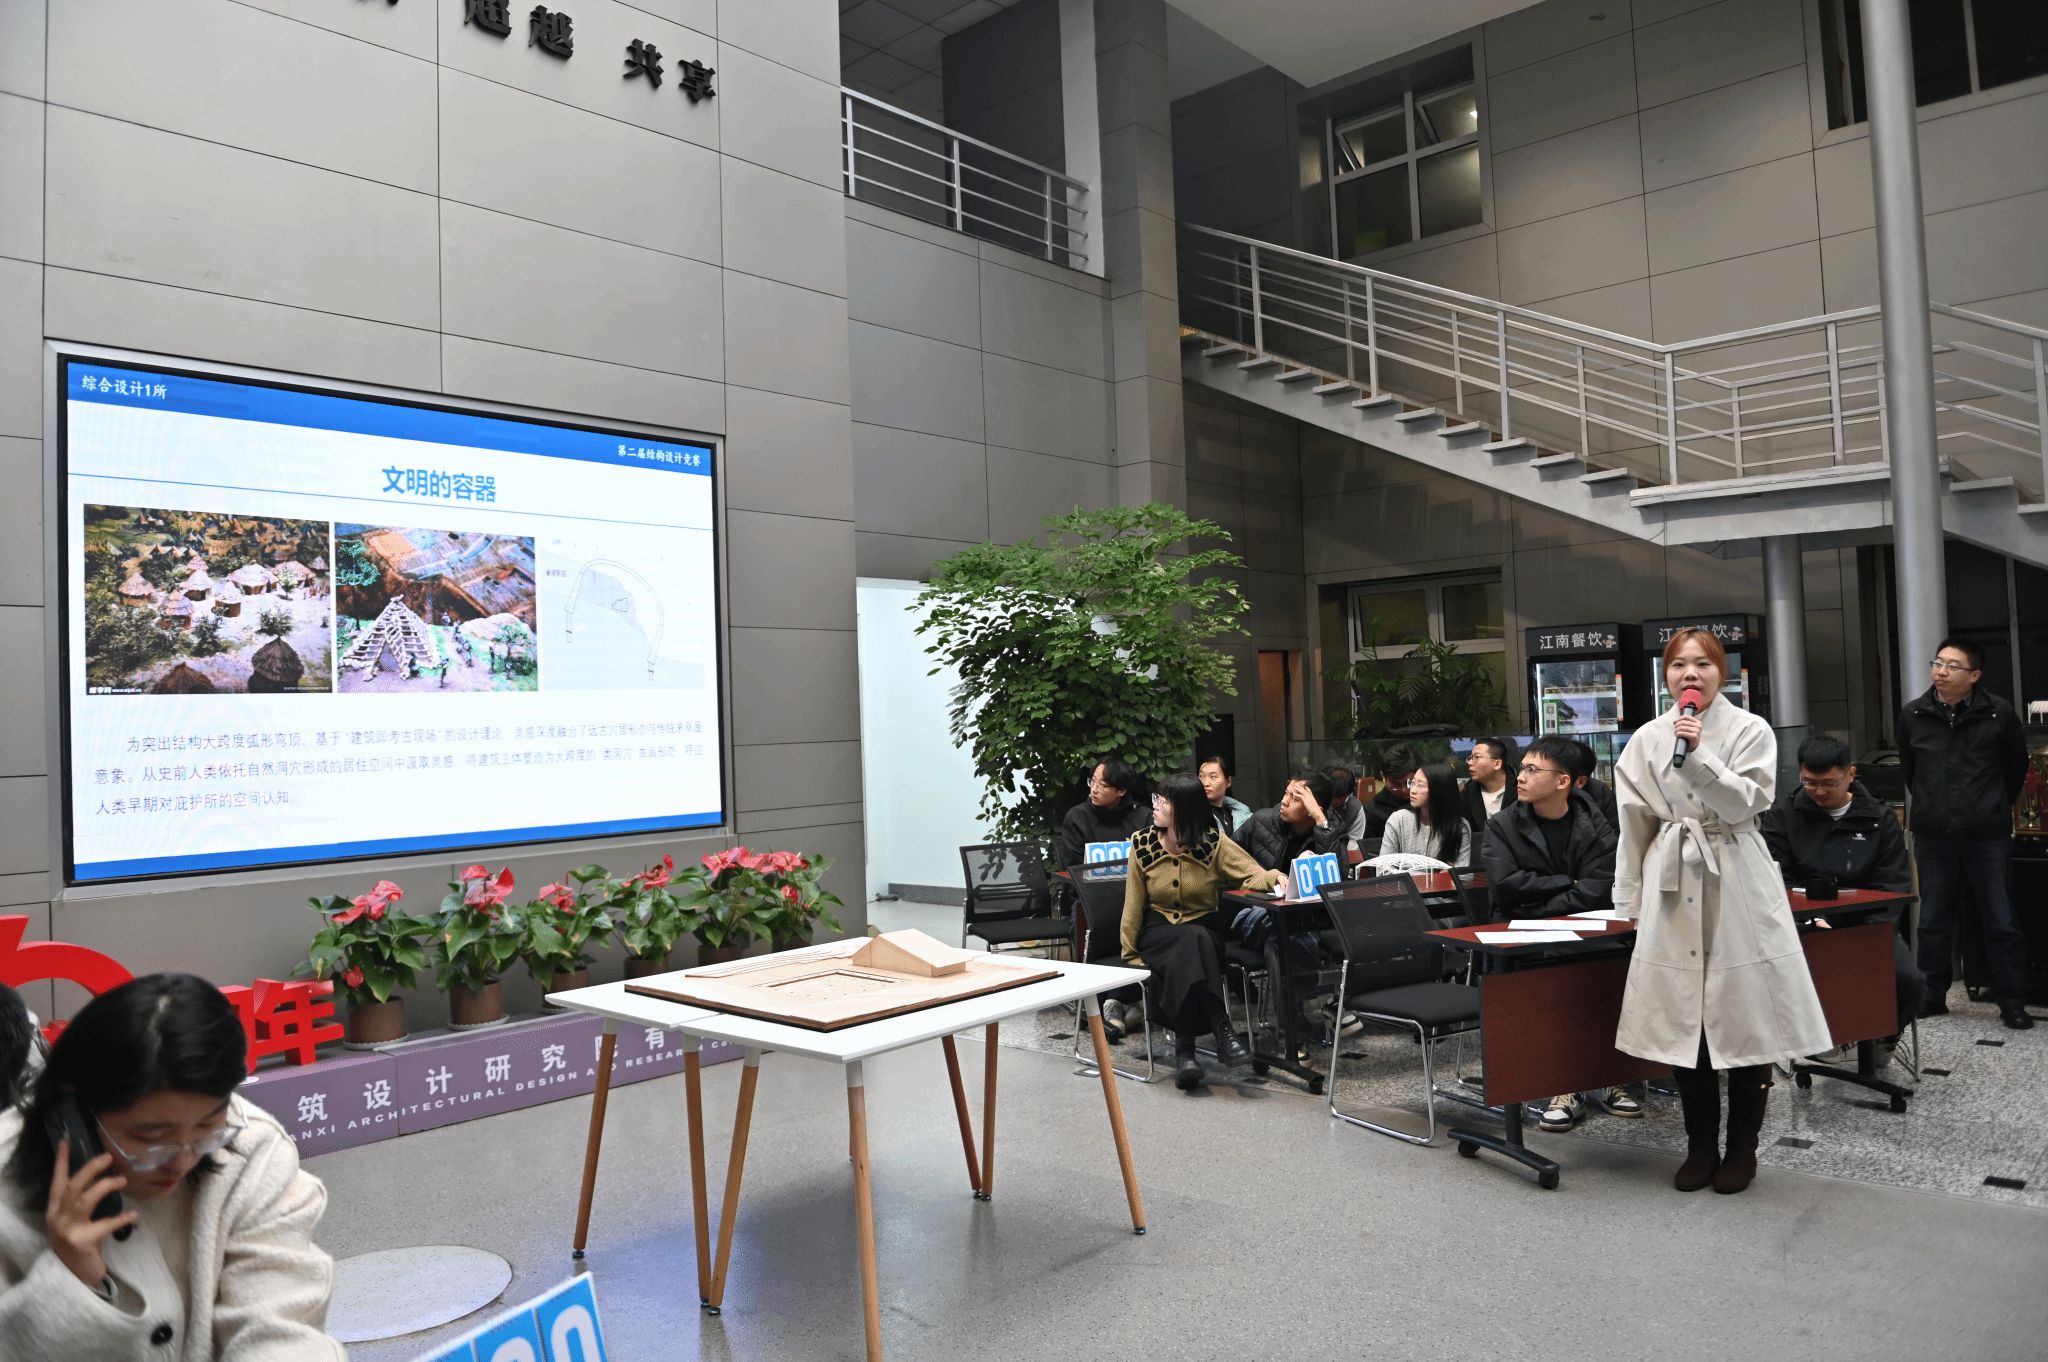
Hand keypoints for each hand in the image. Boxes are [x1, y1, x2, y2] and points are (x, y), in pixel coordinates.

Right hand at [44, 1138, 134, 1291]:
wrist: (73, 1277)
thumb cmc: (79, 1243)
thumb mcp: (75, 1220)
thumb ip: (82, 1201)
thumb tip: (102, 1176)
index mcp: (55, 1209)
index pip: (57, 1180)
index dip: (62, 1160)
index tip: (67, 1141)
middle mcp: (57, 1217)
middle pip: (72, 1187)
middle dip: (89, 1169)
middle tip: (107, 1157)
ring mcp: (68, 1230)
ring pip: (84, 1201)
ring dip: (104, 1187)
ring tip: (121, 1180)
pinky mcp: (82, 1242)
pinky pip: (103, 1226)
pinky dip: (120, 1219)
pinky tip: (133, 1214)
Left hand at [1286, 780, 1325, 824]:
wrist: (1318, 814)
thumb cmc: (1316, 813)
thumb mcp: (1313, 810)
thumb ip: (1310, 810)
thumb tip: (1308, 815)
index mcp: (1313, 799)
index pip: (1310, 792)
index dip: (1307, 788)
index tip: (1304, 786)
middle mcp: (1311, 798)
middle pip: (1305, 790)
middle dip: (1301, 787)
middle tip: (1297, 784)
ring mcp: (1309, 799)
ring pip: (1303, 792)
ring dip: (1298, 789)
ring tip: (1295, 787)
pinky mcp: (1306, 801)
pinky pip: (1301, 796)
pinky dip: (1297, 795)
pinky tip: (1294, 794)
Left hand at [1672, 713, 1703, 751]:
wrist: (1695, 746)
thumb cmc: (1691, 736)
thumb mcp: (1689, 728)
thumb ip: (1683, 723)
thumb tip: (1674, 721)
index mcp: (1698, 722)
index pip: (1687, 716)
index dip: (1679, 718)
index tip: (1676, 722)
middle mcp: (1698, 726)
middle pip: (1683, 722)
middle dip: (1677, 725)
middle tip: (1675, 728)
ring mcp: (1697, 731)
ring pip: (1682, 727)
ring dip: (1676, 730)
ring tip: (1675, 732)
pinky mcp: (1694, 736)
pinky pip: (1683, 733)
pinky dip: (1678, 733)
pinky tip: (1676, 735)